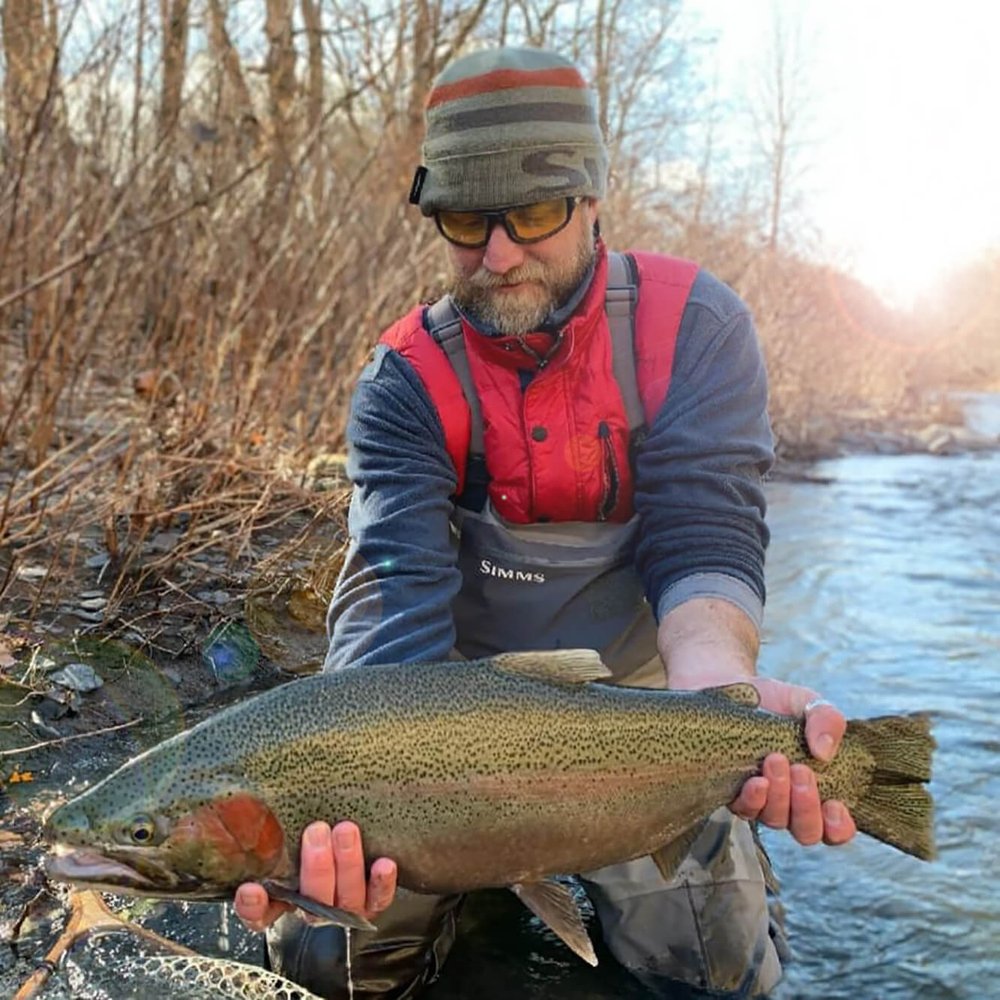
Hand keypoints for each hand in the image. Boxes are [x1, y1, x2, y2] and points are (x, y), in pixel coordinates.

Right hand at [235, 820, 397, 931]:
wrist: (346, 841)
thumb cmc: (306, 832)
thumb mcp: (289, 830)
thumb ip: (276, 823)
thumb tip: (254, 783)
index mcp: (281, 897)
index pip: (260, 912)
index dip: (253, 906)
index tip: (251, 889)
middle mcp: (311, 907)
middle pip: (311, 901)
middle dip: (316, 867)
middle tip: (317, 831)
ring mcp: (342, 907)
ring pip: (345, 899)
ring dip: (347, 865)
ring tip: (346, 830)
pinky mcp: (371, 902)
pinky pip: (378, 899)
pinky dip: (381, 884)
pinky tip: (384, 864)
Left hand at [728, 677, 856, 845]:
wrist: (729, 686)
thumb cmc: (774, 702)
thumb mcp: (807, 703)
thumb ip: (827, 719)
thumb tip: (825, 752)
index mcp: (817, 786)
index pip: (834, 827)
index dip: (838, 827)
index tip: (834, 805)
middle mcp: (790, 801)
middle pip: (806, 831)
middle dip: (807, 806)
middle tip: (801, 770)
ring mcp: (761, 800)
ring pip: (776, 820)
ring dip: (780, 796)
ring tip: (775, 760)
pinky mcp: (733, 793)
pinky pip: (745, 810)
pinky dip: (754, 799)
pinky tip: (756, 781)